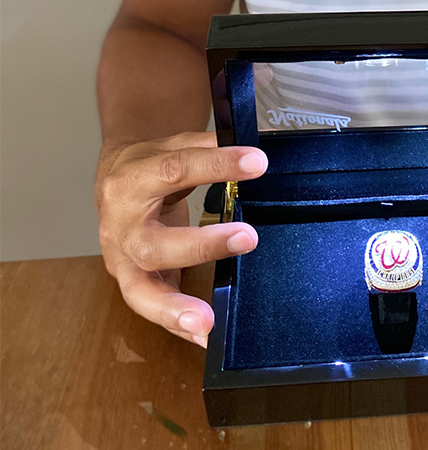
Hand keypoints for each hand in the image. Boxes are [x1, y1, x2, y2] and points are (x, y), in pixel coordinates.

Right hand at [96, 130, 266, 345]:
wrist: (110, 182)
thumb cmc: (147, 166)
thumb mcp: (170, 146)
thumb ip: (204, 148)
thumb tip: (247, 151)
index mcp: (131, 181)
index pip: (174, 169)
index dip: (216, 165)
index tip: (256, 163)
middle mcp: (121, 225)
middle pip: (153, 243)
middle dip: (200, 245)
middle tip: (247, 238)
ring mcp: (121, 261)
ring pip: (139, 290)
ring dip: (174, 309)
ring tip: (207, 323)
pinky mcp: (129, 283)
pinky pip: (151, 308)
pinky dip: (176, 327)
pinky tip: (203, 339)